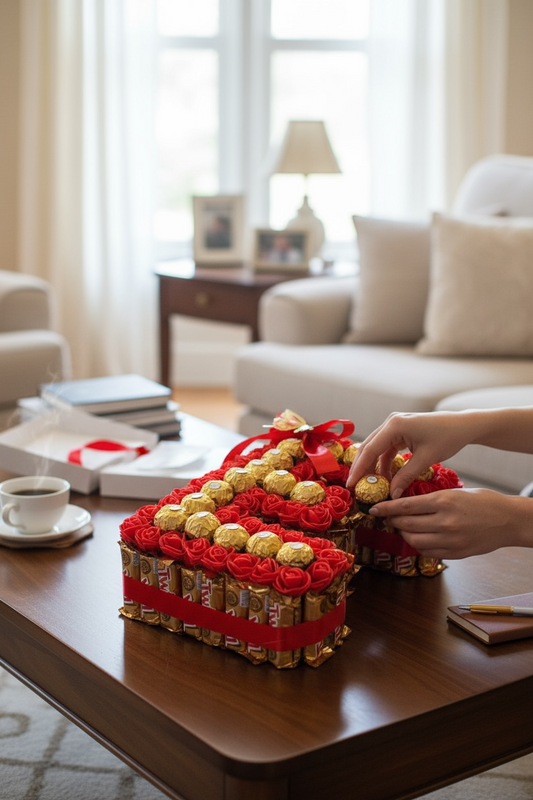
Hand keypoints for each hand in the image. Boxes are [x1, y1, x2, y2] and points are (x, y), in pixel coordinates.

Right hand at [346, 411, 472, 497]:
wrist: (463, 426)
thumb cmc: (447, 438)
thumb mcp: (425, 459)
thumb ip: (405, 477)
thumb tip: (392, 496)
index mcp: (394, 425)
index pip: (370, 449)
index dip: (359, 469)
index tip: (351, 486)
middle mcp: (390, 422)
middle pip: (369, 447)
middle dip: (362, 468)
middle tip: (355, 488)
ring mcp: (394, 425)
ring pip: (376, 448)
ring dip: (373, 467)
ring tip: (371, 487)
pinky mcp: (400, 431)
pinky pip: (386, 448)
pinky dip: (384, 463)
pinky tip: (386, 478)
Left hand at [368, 488, 532, 558]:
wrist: (508, 520)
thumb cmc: (483, 502)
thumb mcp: (455, 492)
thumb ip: (431, 500)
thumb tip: (407, 505)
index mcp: (443, 501)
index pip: (405, 506)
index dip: (386, 508)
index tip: (374, 509)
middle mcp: (444, 522)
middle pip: (406, 524)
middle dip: (393, 521)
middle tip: (388, 517)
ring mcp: (450, 540)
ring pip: (414, 540)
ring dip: (404, 534)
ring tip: (403, 527)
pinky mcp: (455, 553)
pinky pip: (427, 552)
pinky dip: (418, 545)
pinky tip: (419, 537)